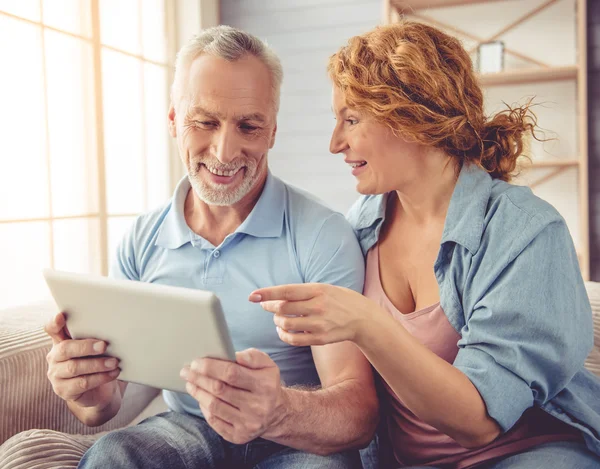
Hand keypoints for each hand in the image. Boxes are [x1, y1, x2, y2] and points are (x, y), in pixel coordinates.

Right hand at [45, 312, 120, 408]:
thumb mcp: (97, 349)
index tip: (61, 316)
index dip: (54, 323)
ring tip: (114, 362)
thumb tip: (113, 328)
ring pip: (74, 367)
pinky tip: (113, 373)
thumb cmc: (97, 363)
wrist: (98, 392)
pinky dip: (100, 377)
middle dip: (86, 346)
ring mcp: (56, 374)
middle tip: (104, 345)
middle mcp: (55, 357)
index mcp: (61, 341)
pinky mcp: (63, 390)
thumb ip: (97, 337)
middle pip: (65, 348)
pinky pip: (82, 383)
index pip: (52, 329)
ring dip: (97, 364)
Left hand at [181, 348, 283, 443]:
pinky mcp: (238, 436)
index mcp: (265, 385)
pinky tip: (201, 398)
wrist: (276, 413)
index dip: (210, 367)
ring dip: (198, 392)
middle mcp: (257, 406)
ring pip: (214, 406)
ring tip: (190, 383)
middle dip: (199, 378)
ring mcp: (247, 423)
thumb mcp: (266, 365)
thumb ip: (252, 356)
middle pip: (219, 390)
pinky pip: (214, 421)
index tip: (196, 362)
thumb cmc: (265, 383)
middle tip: (186, 371)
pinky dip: (204, 408)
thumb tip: (233, 355)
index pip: (231, 374)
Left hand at [249, 283, 379, 345]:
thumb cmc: (339, 300)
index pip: (287, 291)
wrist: (362, 318)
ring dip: (276, 322)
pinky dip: (283, 335)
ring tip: (278, 319)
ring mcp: (319, 324)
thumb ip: (302, 292)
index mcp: (317, 290)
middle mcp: (318, 306)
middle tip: (265, 306)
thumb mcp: (323, 288)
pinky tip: (283, 331)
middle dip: (270, 308)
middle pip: (283, 309)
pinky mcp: (320, 338)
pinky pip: (294, 339)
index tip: (252, 296)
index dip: (267, 294)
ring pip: (286, 324)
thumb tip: (275, 297)